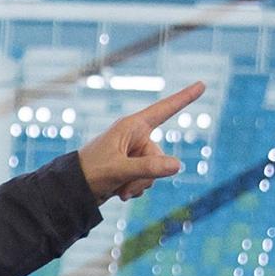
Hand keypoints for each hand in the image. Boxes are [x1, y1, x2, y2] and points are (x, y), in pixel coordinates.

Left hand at [75, 81, 206, 201]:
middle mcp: (135, 137)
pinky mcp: (131, 168)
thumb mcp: (120, 170)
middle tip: (123, 183)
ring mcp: (134, 153)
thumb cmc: (91, 172)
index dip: (184, 98)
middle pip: (160, 157)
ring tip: (118, 188)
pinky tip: (119, 191)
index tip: (202, 84)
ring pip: (155, 172)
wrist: (73, 189)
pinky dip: (135, 188)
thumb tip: (178, 165)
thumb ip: (148, 168)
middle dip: (145, 176)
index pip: (164, 110)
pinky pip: (147, 180)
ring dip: (139, 184)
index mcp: (131, 127)